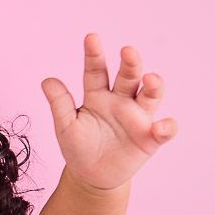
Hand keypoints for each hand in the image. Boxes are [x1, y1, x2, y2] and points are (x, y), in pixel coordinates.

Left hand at [42, 33, 176, 192]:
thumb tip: (48, 80)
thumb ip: (60, 104)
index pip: (96, 70)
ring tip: (150, 79)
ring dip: (153, 86)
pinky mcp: (150, 138)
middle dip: (130, 63)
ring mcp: (137, 117)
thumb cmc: (79, 147)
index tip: (91, 38)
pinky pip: (163, 130)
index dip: (94, 55)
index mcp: (98, 95)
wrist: (92, 177)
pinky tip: (160, 126)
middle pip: (128, 76)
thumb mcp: (66, 127)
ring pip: (150, 95)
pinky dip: (166, 127)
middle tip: (127, 51)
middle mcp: (121, 100)